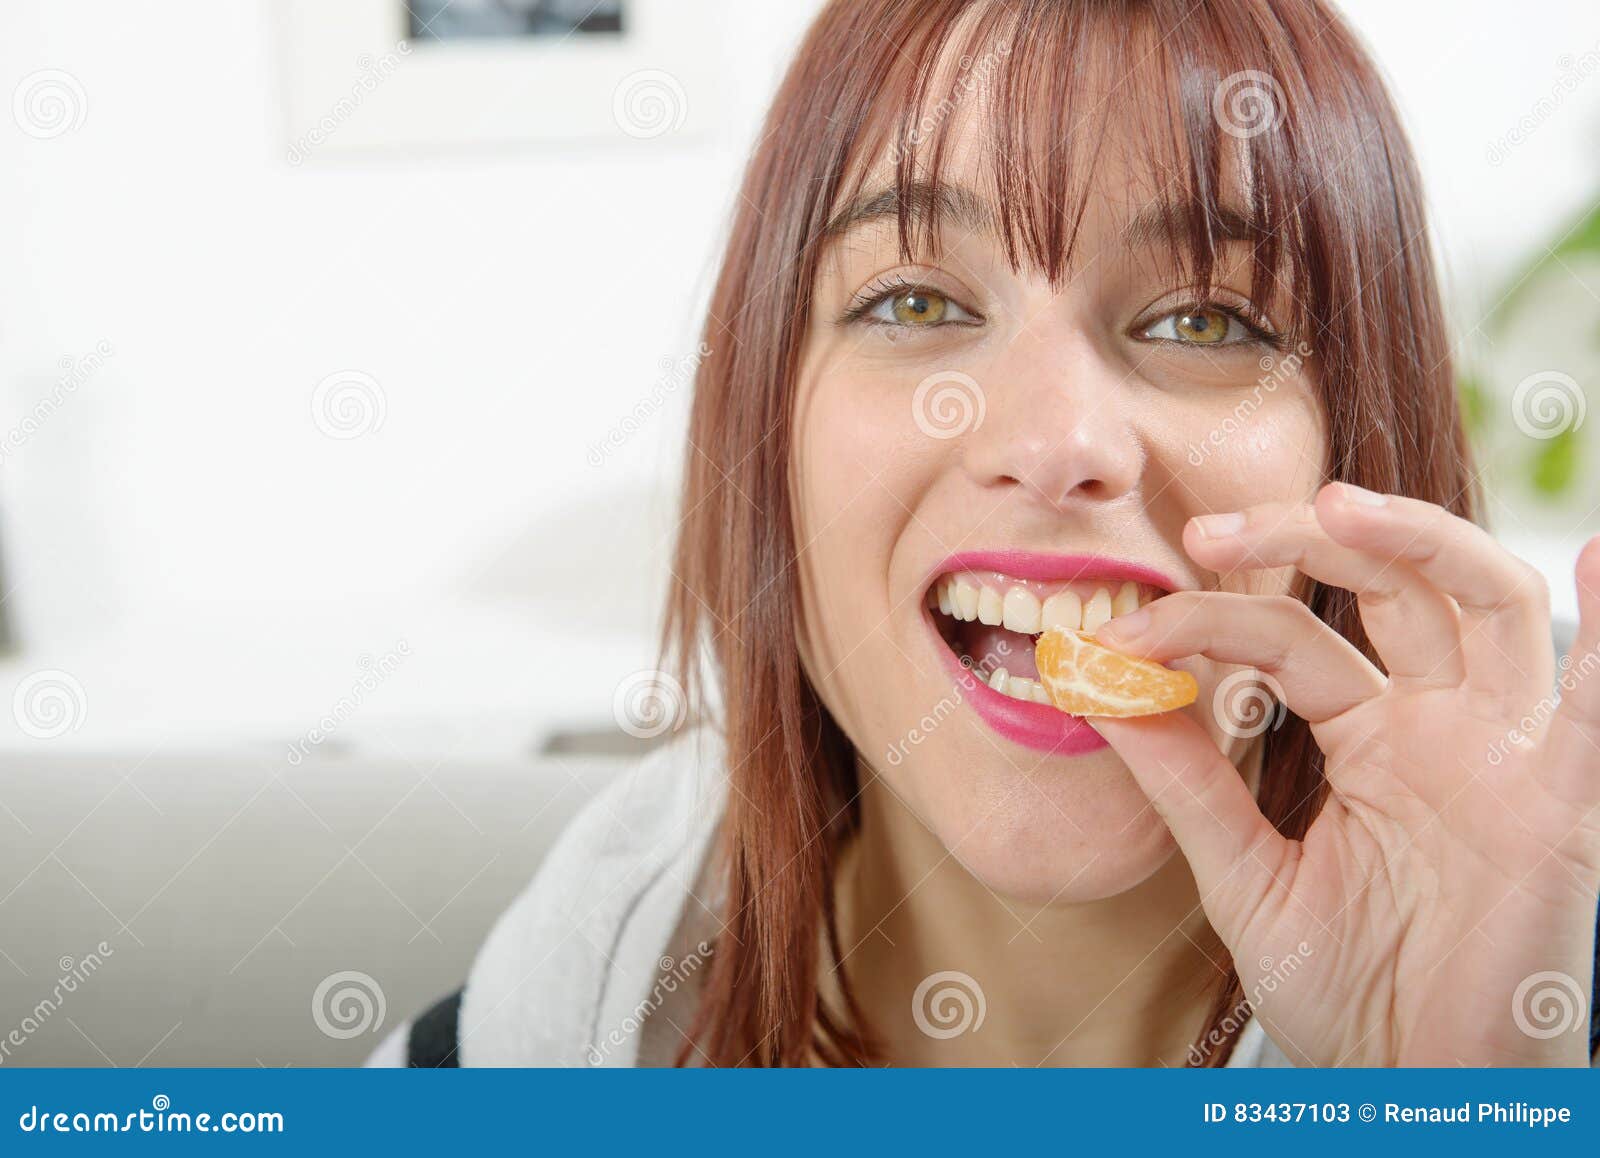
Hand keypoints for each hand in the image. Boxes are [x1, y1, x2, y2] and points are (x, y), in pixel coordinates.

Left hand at [1093, 482, 1599, 1066]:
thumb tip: (1100, 681)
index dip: (1206, 624)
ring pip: (1487, 608)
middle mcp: (1444, 728)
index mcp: (1373, 736)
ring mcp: (1504, 759)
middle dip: (1306, 539)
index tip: (1117, 637)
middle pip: (1393, 587)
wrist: (1413, 1091)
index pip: (1291, 637)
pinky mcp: (1557, 813)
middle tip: (1209, 532)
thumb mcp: (1242, 871)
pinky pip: (1597, 718)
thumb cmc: (1346, 989)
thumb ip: (1184, 778)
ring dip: (1421, 542)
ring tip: (1339, 504)